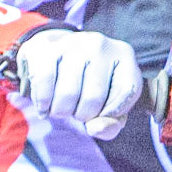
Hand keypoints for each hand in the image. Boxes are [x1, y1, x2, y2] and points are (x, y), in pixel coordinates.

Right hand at [14, 29, 141, 139]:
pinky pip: (45, 82)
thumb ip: (111, 124)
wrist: (54, 58)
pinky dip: (43, 103)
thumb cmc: (89, 86)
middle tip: (76, 110)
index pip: (128, 90)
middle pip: (94, 97)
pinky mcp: (47, 48)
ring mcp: (73, 43)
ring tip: (61, 107)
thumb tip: (96, 128)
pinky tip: (44, 108)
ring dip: (61, 111)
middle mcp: (101, 44)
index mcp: (124, 54)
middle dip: (82, 115)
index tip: (102, 112)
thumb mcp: (109, 105)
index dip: (114, 110)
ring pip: (68, 93)